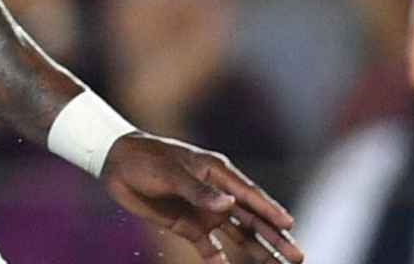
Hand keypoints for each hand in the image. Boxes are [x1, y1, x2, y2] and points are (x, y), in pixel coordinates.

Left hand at [100, 134, 301, 263]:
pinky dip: (220, 259)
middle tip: (298, 256)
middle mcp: (218, 194)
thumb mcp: (170, 172)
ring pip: (239, 235)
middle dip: (275, 237)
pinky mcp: (189, 226)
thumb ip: (199, 190)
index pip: (250, 195)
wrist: (115, 165)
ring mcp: (206, 211)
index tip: (290, 225)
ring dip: (259, 250)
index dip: (271, 211)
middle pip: (253, 219)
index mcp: (218, 173)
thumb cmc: (146, 159)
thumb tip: (229, 204)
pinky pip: (210, 248)